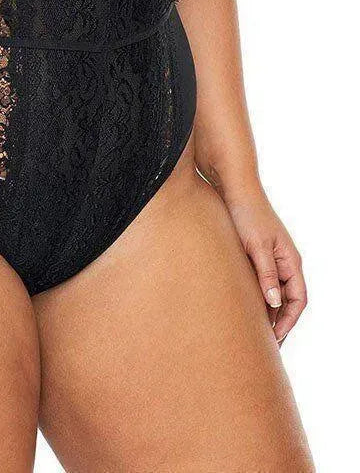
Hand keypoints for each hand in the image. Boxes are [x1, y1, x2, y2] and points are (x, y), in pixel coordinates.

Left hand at [223, 188, 306, 344]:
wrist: (234, 187)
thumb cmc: (247, 214)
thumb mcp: (257, 246)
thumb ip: (266, 274)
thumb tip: (275, 304)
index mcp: (290, 261)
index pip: (298, 300)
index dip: (289, 321)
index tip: (274, 340)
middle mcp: (284, 261)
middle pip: (288, 300)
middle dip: (279, 322)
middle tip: (265, 345)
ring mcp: (271, 258)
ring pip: (274, 292)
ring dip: (267, 311)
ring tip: (253, 331)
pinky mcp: (255, 253)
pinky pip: (261, 282)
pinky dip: (257, 297)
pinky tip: (242, 307)